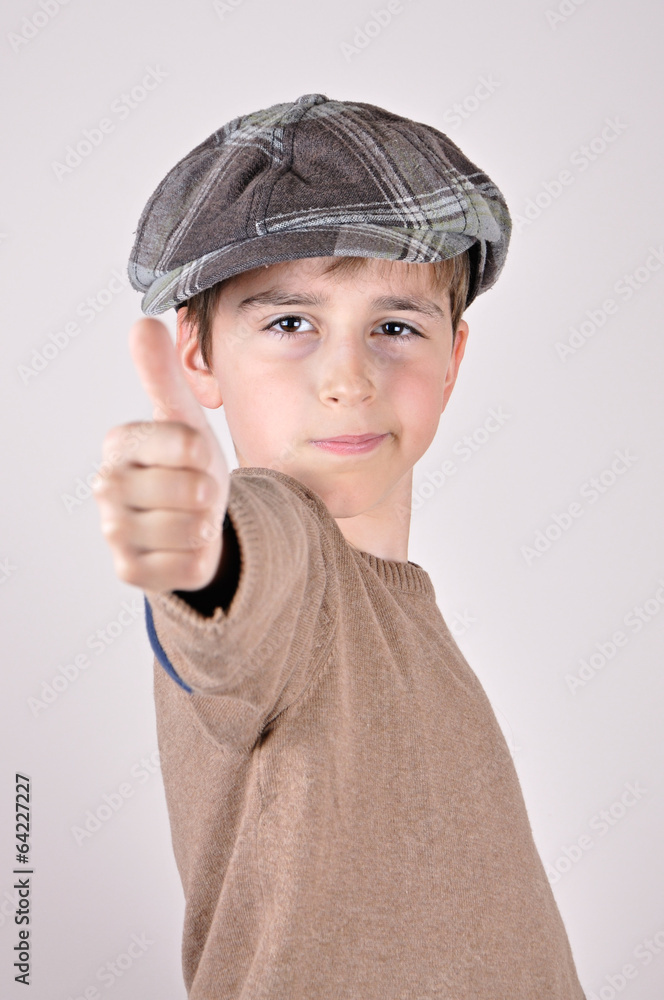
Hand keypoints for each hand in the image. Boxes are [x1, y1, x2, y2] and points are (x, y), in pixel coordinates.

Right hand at [93, 317, 229, 593]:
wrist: (194, 520)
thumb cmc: (187, 465)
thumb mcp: (183, 419)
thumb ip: (163, 375)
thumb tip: (142, 322)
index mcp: (121, 443)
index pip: (187, 444)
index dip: (206, 454)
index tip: (196, 457)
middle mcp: (108, 486)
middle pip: (191, 490)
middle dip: (209, 493)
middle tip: (197, 492)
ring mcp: (115, 531)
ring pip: (189, 530)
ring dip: (206, 526)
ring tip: (193, 517)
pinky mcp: (129, 570)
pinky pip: (185, 566)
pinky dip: (199, 557)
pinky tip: (185, 546)